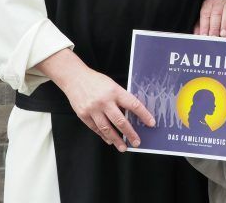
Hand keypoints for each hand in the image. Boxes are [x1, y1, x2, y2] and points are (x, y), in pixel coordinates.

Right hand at [36, 49, 154, 151]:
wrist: (75, 78)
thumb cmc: (96, 81)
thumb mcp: (112, 85)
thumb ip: (120, 98)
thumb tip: (131, 114)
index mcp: (115, 91)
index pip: (133, 105)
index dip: (144, 115)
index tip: (151, 123)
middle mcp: (104, 101)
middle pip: (120, 121)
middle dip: (130, 133)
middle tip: (137, 142)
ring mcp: (93, 109)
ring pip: (107, 128)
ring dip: (116, 140)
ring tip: (123, 147)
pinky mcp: (83, 115)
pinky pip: (95, 129)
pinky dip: (103, 136)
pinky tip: (109, 140)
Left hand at [195, 0, 225, 36]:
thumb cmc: (215, 11)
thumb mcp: (207, 16)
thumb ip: (201, 25)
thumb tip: (196, 35)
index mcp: (208, 5)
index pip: (205, 15)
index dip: (204, 25)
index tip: (204, 35)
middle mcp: (217, 2)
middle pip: (215, 13)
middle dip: (215, 26)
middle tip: (214, 36)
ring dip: (224, 23)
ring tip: (223, 34)